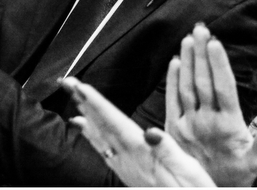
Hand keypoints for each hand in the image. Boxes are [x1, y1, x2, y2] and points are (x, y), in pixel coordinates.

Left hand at [63, 77, 214, 186]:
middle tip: (67, 83)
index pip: (115, 123)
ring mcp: (126, 167)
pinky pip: (104, 149)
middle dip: (84, 102)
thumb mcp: (188, 170)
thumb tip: (151, 133)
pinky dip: (92, 136)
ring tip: (72, 100)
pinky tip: (86, 130)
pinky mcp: (128, 172)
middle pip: (101, 126)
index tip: (81, 87)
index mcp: (143, 153)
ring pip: (99, 136)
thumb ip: (168, 149)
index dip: (97, 103)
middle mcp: (129, 159)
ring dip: (85, 115)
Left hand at [166, 24, 256, 186]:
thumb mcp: (256, 159)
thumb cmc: (236, 174)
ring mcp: (187, 124)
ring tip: (189, 39)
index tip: (216, 42)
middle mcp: (205, 122)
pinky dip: (172, 80)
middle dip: (202, 53)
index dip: (218, 64)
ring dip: (187, 61)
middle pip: (202, 82)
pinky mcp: (173, 128)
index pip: (223, 88)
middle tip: (201, 29)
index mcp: (228, 125)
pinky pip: (172, 100)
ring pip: (186, 87)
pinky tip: (175, 61)